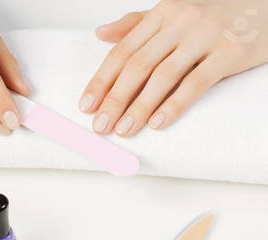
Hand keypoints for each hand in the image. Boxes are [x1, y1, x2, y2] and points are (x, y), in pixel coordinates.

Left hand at [80, 0, 267, 136]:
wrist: (262, 3)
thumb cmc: (212, 13)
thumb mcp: (171, 13)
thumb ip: (135, 24)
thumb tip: (101, 34)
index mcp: (161, 14)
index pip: (122, 51)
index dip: (102, 80)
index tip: (87, 105)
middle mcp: (179, 22)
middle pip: (137, 66)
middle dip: (114, 99)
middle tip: (100, 125)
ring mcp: (205, 36)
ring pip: (163, 76)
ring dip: (139, 107)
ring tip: (123, 129)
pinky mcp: (230, 52)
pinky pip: (196, 82)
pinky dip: (175, 104)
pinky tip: (158, 123)